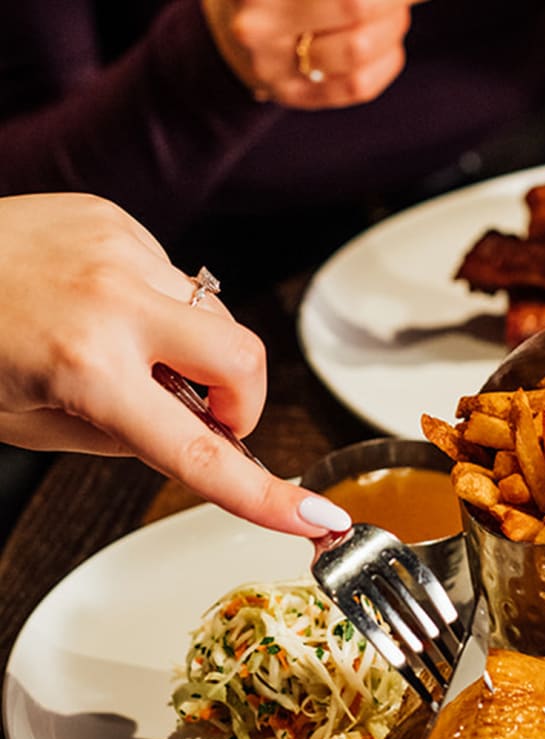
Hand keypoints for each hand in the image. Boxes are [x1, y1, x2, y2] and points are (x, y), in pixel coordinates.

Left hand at [0, 192, 349, 536]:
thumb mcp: (35, 422)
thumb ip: (126, 435)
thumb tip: (194, 429)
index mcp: (86, 368)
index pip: (199, 450)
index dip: (264, 495)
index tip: (313, 515)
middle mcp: (115, 301)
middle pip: (246, 361)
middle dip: (242, 402)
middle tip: (204, 414)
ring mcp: (122, 249)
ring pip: (217, 319)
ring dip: (194, 351)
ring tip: (131, 347)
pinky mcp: (118, 221)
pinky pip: (179, 279)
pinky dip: (163, 308)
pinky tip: (108, 304)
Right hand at [201, 0, 424, 107]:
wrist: (245, 29)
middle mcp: (259, 25)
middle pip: (357, 6)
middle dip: (391, 0)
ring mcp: (275, 68)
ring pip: (360, 49)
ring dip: (392, 26)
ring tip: (394, 14)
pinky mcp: (295, 97)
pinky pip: (359, 86)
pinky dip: (387, 60)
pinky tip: (388, 46)